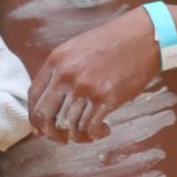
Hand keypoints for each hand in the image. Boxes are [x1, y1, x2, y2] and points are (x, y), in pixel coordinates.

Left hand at [29, 9, 158, 143]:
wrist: (143, 37)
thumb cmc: (111, 43)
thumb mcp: (76, 49)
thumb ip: (60, 71)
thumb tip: (50, 101)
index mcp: (56, 61)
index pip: (33, 95)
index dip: (34, 117)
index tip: (41, 129)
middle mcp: (66, 75)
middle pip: (45, 114)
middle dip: (51, 133)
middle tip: (61, 139)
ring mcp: (85, 87)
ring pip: (68, 125)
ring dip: (76, 137)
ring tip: (87, 135)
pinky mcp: (105, 97)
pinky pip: (90, 127)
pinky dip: (95, 135)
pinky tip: (104, 130)